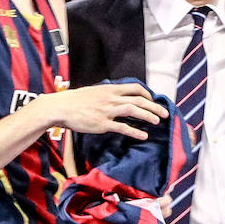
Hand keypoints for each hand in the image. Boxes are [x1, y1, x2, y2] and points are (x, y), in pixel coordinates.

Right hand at [52, 83, 166, 138]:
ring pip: (133, 110)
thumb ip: (106, 95)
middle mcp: (110, 98)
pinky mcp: (102, 123)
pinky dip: (135, 131)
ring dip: (148, 116)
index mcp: (109, 89)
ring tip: (158, 122)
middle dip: (154, 106)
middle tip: (165, 113)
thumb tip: (116, 98)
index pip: (135, 88)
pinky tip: (143, 136)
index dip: (147, 94)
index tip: (153, 101)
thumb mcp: (93, 92)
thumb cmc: (74, 101)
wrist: (60, 107)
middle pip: (138, 99)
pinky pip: (122, 127)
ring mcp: (107, 110)